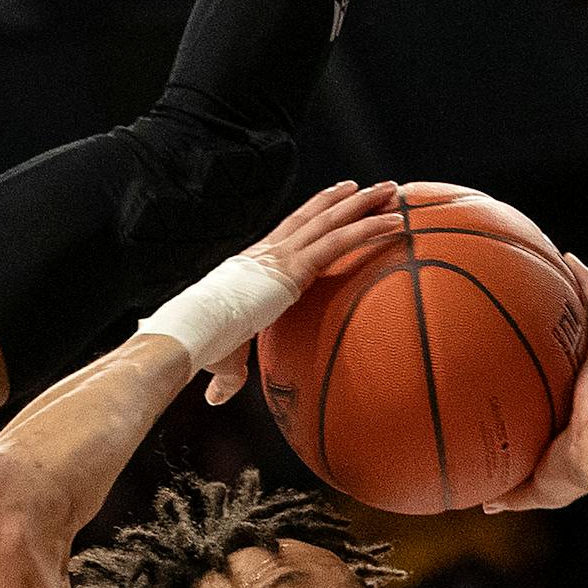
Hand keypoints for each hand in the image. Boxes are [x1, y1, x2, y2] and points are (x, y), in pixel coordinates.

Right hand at [203, 180, 401, 404]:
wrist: (191, 332)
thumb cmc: (201, 347)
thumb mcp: (222, 358)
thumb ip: (228, 376)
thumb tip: (217, 400)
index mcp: (253, 264)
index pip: (289, 232)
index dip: (311, 215)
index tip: (332, 203)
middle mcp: (268, 251)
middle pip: (313, 217)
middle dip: (344, 200)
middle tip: (371, 187)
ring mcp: (281, 256)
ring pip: (331, 221)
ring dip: (364, 204)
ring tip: (392, 191)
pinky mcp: (293, 268)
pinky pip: (340, 243)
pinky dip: (369, 230)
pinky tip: (396, 223)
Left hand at [484, 255, 587, 511]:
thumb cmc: (578, 474)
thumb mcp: (538, 484)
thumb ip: (513, 490)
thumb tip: (485, 503)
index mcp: (581, 406)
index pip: (563, 376)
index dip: (550, 359)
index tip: (531, 345)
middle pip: (577, 338)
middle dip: (562, 317)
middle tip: (538, 295)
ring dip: (576, 288)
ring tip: (555, 261)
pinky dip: (585, 282)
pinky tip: (568, 258)